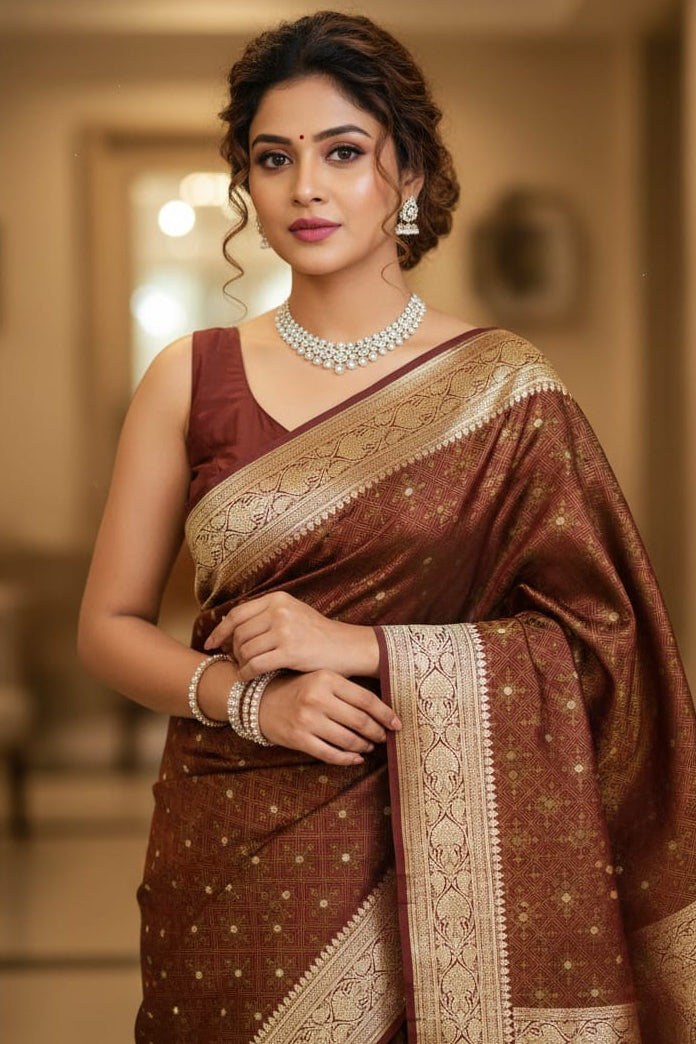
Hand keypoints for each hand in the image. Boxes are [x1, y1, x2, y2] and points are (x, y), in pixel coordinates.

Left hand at [204, 591, 379, 679]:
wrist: (348, 647)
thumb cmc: (319, 635)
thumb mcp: (293, 614)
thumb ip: (266, 617)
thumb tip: (231, 630)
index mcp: (278, 599)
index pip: (237, 613)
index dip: (220, 630)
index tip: (210, 643)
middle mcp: (279, 610)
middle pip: (238, 633)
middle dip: (231, 650)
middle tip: (234, 661)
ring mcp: (284, 630)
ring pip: (244, 650)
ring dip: (240, 663)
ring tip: (244, 669)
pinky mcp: (289, 651)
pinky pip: (255, 664)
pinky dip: (246, 673)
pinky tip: (247, 678)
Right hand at [257, 670, 400, 765]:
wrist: (261, 701)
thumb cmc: (298, 688)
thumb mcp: (321, 678)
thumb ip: (346, 689)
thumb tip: (382, 708)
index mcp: (326, 678)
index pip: (366, 699)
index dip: (385, 714)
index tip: (397, 723)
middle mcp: (317, 698)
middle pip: (360, 721)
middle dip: (377, 732)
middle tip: (384, 737)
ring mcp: (307, 720)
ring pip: (348, 740)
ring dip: (364, 746)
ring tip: (370, 746)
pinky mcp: (299, 739)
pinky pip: (331, 754)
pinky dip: (348, 759)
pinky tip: (356, 758)